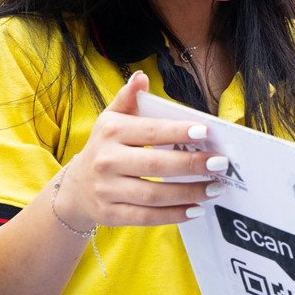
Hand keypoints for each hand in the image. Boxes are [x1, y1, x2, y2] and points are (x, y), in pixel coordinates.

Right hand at [54, 70, 226, 231]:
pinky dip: (173, 215)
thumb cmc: (105, 147)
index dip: (178, 132)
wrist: (75, 188)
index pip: (150, 131)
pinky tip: (196, 209)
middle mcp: (106, 161)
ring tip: (215, 187)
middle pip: (155, 164)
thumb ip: (128, 98)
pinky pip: (146, 217)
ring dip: (189, 193)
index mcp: (110, 132)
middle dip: (191, 165)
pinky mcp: (110, 214)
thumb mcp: (111, 119)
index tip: (206, 132)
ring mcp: (106, 190)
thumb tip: (141, 77)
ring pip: (154, 194)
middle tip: (220, 163)